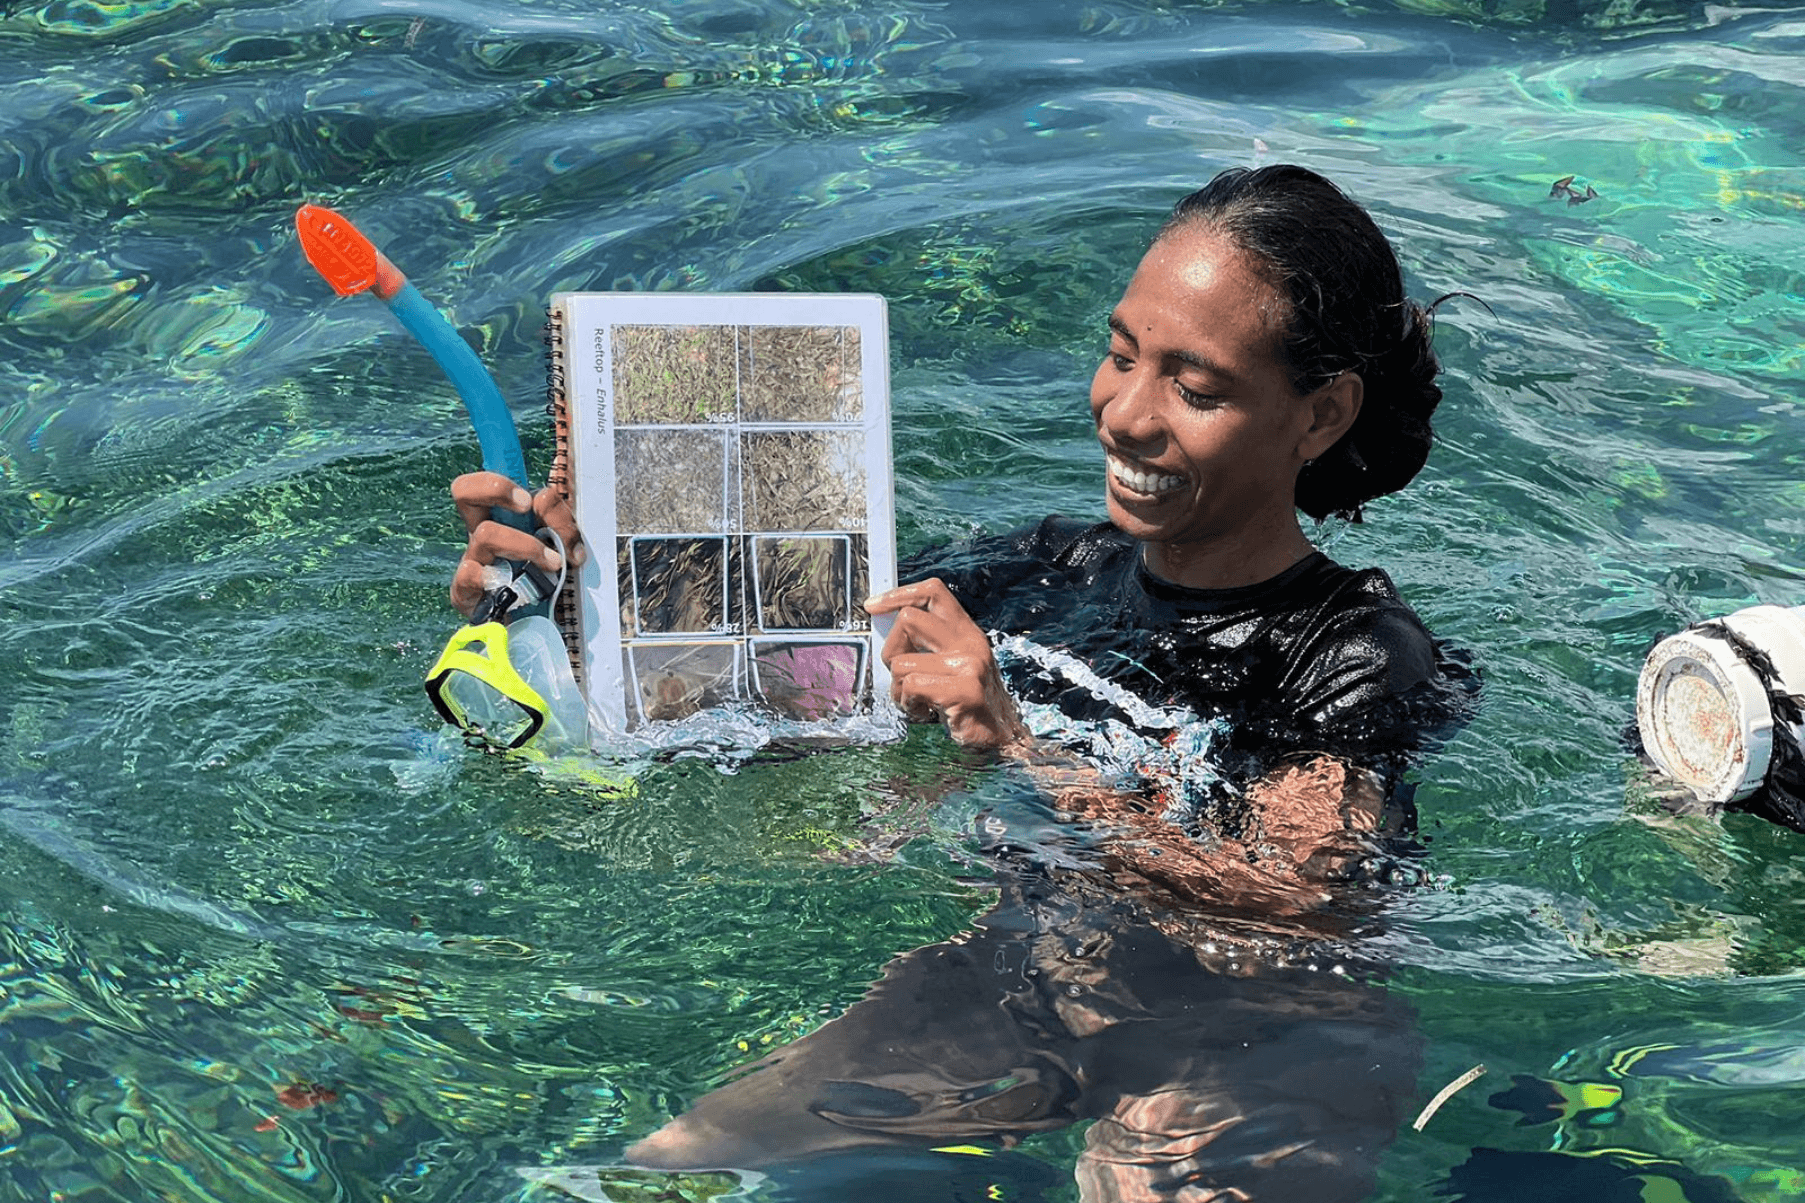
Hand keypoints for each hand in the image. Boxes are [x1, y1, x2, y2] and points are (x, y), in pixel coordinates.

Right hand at [449, 472, 585, 616]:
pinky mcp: (465, 593)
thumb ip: (562, 526)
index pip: (487, 482)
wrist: (531, 624)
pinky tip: (509, 588)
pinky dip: (489, 579)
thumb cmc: (543, 577)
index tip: (529, 499)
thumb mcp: (561, 544)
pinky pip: (467, 577)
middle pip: (464, 490)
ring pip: (486, 534)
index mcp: (501, 517)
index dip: (500, 479)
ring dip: (526, 545)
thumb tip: (563, 535)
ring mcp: (471, 560)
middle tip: (527, 506)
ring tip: (554, 563)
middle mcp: (481, 533)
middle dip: (496, 488)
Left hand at [863, 578, 1027, 749]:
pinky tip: (925, 713)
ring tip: (918, 702)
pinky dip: (908, 704)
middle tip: (901, 676)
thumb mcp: (953, 665)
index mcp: (966, 631)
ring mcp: (969, 664)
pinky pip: (911, 686)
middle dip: (890, 650)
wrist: (1003, 740)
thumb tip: (883, 625)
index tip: (873, 606)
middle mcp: (970, 642)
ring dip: (898, 689)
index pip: (932, 590)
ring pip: (901, 662)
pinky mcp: (964, 690)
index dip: (898, 594)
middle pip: (907, 619)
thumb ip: (928, 644)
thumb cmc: (969, 705)